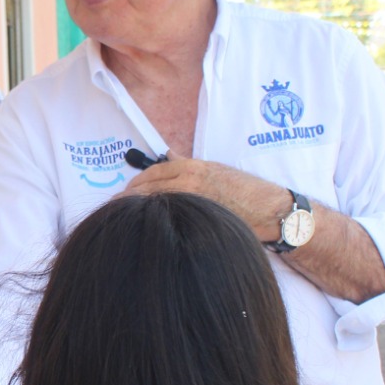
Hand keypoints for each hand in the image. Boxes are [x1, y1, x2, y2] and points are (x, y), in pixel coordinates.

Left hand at [123, 153, 289, 241]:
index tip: (124, 192)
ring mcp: (193, 199)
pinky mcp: (198, 216)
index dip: (135, 183)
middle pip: (147, 188)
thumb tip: (168, 156)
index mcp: (193, 167)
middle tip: (114, 207)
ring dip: (136, 209)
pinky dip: (154, 221)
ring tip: (122, 218)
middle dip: (128, 197)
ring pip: (154, 203)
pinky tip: (145, 228)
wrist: (271, 210)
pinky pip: (169, 218)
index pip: (152, 173)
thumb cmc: (246, 191)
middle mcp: (189, 180)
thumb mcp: (215, 170)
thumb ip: (187, 165)